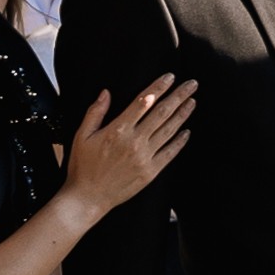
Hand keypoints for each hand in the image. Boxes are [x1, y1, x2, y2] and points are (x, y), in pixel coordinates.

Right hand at [61, 77, 198, 215]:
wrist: (87, 198)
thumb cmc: (82, 167)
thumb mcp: (82, 136)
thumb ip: (95, 112)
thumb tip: (106, 92)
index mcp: (118, 130)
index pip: (143, 102)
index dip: (158, 87)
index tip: (170, 77)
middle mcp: (135, 142)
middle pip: (162, 113)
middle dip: (179, 96)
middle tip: (192, 84)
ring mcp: (145, 157)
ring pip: (169, 131)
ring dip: (183, 115)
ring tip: (192, 102)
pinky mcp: (151, 172)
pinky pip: (169, 153)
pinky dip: (179, 141)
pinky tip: (187, 132)